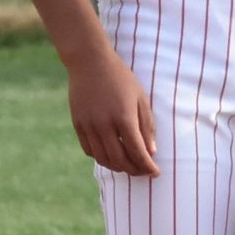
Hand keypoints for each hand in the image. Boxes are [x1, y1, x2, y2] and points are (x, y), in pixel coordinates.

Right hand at [68, 50, 159, 176]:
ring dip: (117, 167)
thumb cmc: (120, 78)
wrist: (90, 62)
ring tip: (128, 166)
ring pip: (103, 159)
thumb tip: (150, 152)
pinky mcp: (78, 125)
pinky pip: (89, 150)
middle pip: (120, 160)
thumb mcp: (140, 98)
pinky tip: (110, 155)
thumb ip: (146, 126)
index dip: (147, 166)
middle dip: (134, 170)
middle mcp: (105, 125)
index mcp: (124, 118)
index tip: (155, 172)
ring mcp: (89, 126)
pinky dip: (101, 157)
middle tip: (143, 171)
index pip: (137, 152)